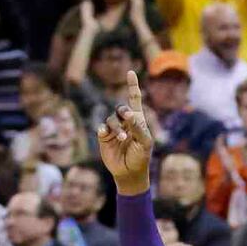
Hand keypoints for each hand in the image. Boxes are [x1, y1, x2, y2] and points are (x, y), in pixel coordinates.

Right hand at [96, 70, 155, 191]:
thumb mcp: (145, 143)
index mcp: (138, 120)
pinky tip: (104, 134)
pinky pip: (101, 128)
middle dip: (123, 111)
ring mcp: (113, 129)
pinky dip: (104, 130)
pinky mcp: (104, 138)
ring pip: (111, 119)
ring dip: (116, 128)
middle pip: (120, 108)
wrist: (130, 173)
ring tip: (123, 138)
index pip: (134, 99)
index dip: (132, 86)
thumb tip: (129, 115)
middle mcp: (125, 122)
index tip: (130, 72)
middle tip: (128, 118)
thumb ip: (138, 128)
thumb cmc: (141, 157)